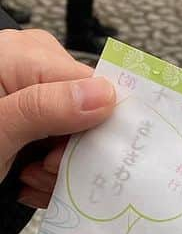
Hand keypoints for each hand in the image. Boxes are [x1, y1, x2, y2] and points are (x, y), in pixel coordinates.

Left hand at [0, 28, 116, 206]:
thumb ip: (47, 109)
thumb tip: (105, 94)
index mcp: (25, 54)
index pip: (96, 88)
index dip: (94, 129)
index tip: (65, 161)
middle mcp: (30, 61)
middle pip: (88, 109)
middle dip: (70, 151)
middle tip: (39, 175)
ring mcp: (27, 84)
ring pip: (77, 127)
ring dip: (58, 164)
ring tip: (27, 179)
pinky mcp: (25, 107)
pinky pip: (58, 131)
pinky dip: (46, 161)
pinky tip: (25, 175)